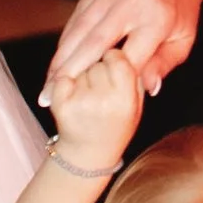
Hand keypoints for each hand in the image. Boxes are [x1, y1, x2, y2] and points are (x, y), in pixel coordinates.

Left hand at [46, 49, 140, 173]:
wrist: (89, 153)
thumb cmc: (117, 123)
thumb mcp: (137, 102)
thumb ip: (139, 75)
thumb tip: (142, 49)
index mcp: (125, 98)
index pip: (116, 57)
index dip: (114, 59)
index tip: (115, 67)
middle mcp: (103, 101)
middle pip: (96, 60)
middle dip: (98, 66)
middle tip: (101, 86)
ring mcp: (79, 103)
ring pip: (79, 67)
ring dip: (82, 74)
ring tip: (89, 95)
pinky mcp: (60, 105)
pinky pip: (61, 77)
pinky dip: (64, 83)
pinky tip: (73, 97)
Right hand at [49, 0, 202, 89]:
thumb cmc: (181, 5)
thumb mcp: (184, 39)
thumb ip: (163, 65)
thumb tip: (147, 91)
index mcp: (157, 19)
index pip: (126, 58)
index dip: (104, 82)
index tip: (85, 102)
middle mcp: (131, 1)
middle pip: (93, 43)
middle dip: (68, 72)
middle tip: (48, 96)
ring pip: (78, 29)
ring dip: (60, 57)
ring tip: (48, 83)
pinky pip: (78, 15)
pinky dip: (66, 39)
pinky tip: (58, 58)